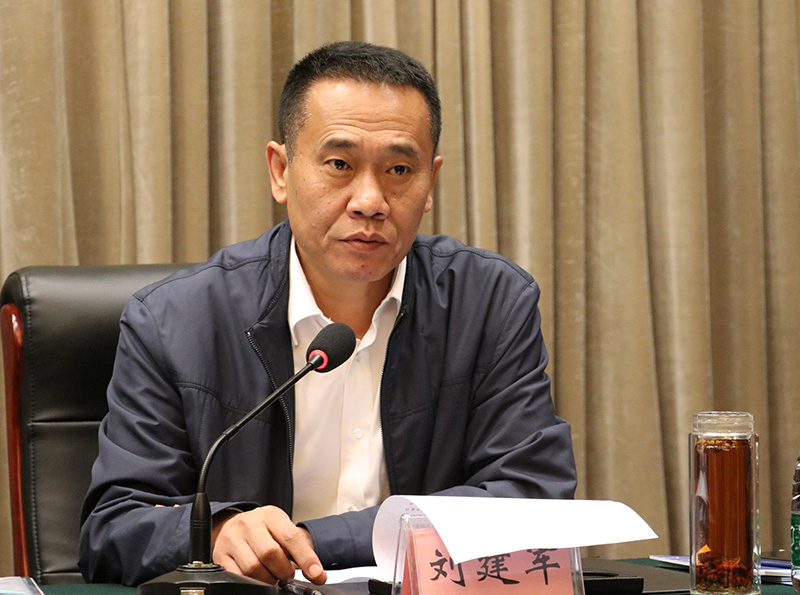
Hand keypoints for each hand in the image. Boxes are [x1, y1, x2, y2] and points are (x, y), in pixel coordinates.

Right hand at [211, 505, 326, 584]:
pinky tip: (258, 577)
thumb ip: (299, 549)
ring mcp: (233, 539)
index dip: (306, 559)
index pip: (291, 538)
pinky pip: (237, 576)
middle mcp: (249, 524)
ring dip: (268, 579)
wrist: (233, 525)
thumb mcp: (282, 530)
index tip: (317, 574)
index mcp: (271, 515)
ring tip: (273, 575)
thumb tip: (316, 573)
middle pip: (270, 554)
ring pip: (253, 568)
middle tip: (287, 574)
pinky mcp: (220, 555)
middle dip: (284, 571)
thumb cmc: (263, 530)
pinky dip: (251, 582)